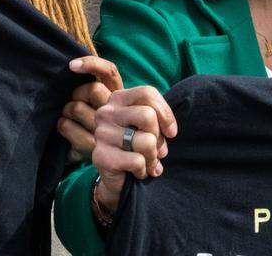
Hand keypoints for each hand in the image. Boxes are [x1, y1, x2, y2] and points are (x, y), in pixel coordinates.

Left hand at [57, 56, 124, 159]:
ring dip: (67, 110)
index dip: (92, 64)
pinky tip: (67, 129)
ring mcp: (107, 131)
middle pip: (93, 89)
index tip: (71, 65)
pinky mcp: (93, 148)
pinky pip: (66, 126)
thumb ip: (94, 84)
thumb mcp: (99, 102)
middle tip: (74, 102)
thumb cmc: (96, 123)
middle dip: (78, 93)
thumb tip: (73, 65)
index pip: (109, 72)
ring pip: (77, 107)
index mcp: (121, 96)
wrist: (105, 160)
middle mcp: (119, 112)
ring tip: (70, 117)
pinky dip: (62, 125)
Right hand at [91, 85, 177, 213]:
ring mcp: (101, 134)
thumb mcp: (149, 126)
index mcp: (117, 99)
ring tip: (148, 162)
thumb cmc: (137, 146)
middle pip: (148, 115)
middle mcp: (105, 113)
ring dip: (153, 157)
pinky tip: (137, 172)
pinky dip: (143, 170)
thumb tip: (170, 131)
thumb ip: (158, 118)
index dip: (165, 113)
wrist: (118, 179)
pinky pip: (137, 161)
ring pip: (146, 140)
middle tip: (156, 150)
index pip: (147, 93)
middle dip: (159, 138)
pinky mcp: (100, 156)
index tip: (171, 132)